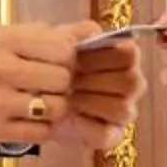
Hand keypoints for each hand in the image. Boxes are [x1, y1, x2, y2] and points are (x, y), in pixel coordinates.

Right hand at [0, 24, 76, 147]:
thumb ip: (32, 34)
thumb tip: (82, 32)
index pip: (60, 48)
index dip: (67, 57)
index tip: (60, 60)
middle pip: (62, 78)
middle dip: (62, 82)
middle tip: (49, 83)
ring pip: (55, 108)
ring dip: (53, 106)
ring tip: (38, 101)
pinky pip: (40, 133)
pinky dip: (40, 127)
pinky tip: (26, 117)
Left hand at [48, 21, 143, 150]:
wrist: (36, 97)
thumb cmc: (54, 67)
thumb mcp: (60, 43)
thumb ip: (77, 33)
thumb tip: (91, 32)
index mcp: (124, 58)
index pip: (130, 54)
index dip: (102, 56)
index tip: (76, 57)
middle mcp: (131, 84)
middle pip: (130, 82)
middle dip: (94, 80)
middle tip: (69, 79)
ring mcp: (123, 111)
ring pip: (122, 109)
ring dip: (89, 101)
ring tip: (68, 96)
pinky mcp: (111, 135)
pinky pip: (106, 133)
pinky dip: (83, 124)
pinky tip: (68, 114)